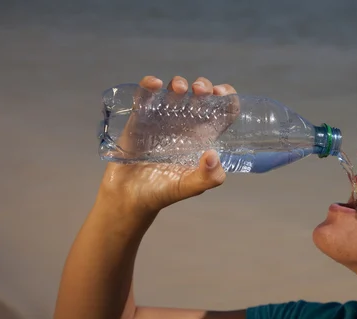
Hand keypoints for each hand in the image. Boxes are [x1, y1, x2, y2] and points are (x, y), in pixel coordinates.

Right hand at [99, 75, 237, 213]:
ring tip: (180, 90)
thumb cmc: (162, 192)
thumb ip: (208, 177)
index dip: (228, 98)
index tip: (222, 94)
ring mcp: (163, 119)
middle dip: (204, 86)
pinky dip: (149, 85)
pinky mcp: (141, 118)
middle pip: (201, 96)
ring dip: (179, 83)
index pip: (223, 112)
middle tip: (201, 91)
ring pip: (175, 91)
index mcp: (204, 137)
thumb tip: (213, 154)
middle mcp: (187, 125)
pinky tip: (155, 84)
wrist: (129, 197)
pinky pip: (146, 96)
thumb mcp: (190, 187)